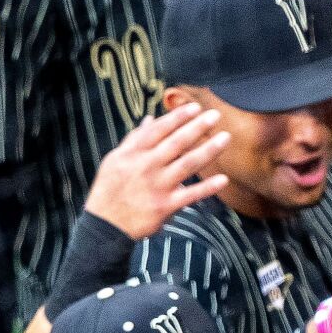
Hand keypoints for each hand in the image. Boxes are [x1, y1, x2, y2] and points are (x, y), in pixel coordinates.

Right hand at [82, 103, 229, 240]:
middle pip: (177, 142)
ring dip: (208, 150)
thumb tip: (150, 119)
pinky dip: (208, 188)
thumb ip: (134, 139)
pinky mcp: (166, 206)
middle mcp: (148, 166)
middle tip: (215, 115)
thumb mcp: (115, 159)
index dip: (179, 117)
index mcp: (135, 152)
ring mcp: (158, 186)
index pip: (161, 130)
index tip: (195, 107)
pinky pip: (191, 195)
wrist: (106, 224)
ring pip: (187, 164)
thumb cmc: (110, 189)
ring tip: (225, 138)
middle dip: (197, 127)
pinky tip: (224, 179)